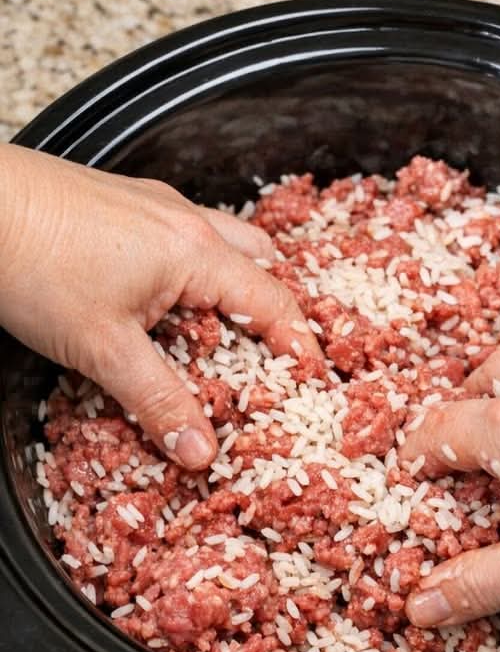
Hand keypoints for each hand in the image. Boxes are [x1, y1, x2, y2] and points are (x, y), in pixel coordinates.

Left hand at [0, 143, 320, 468]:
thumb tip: (202, 450)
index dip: (299, 343)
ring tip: (228, 325)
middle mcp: (187, 220)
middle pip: (261, 260)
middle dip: (276, 306)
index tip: (312, 377)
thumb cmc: (34, 265)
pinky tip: (167, 292)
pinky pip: (185, 232)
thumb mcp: (103, 348)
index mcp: (197, 253)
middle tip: (274, 354)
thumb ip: (159, 399)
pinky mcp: (124, 201)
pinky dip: (197, 264)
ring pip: (224, 240)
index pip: (273, 301)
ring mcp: (155, 204)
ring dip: (237, 279)